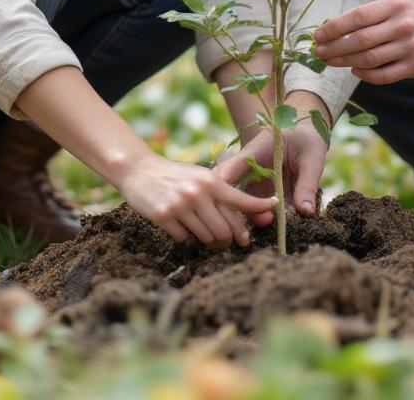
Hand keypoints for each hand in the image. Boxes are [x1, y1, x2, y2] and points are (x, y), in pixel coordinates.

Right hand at [116, 152, 276, 247]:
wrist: (138, 169)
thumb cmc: (174, 175)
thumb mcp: (199, 176)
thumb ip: (217, 193)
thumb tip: (240, 217)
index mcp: (210, 181)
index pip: (240, 199)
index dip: (258, 206)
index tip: (274, 206)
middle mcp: (198, 192)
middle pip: (225, 229)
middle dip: (229, 240)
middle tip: (229, 243)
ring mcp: (180, 205)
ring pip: (206, 237)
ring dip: (209, 242)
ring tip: (207, 238)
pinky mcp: (164, 216)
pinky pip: (183, 239)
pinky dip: (185, 237)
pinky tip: (180, 227)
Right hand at [214, 92, 329, 218]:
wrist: (308, 134)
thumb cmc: (307, 140)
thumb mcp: (312, 159)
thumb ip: (307, 185)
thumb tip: (305, 212)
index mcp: (255, 151)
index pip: (232, 167)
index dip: (225, 186)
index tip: (228, 204)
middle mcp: (248, 167)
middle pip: (228, 187)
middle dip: (236, 207)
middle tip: (262, 218)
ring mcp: (252, 180)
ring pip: (237, 199)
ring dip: (248, 214)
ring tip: (270, 220)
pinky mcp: (260, 191)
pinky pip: (252, 206)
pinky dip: (258, 216)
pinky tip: (273, 222)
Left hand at [312, 0, 413, 83]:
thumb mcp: (394, 3)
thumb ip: (367, 15)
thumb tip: (331, 28)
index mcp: (394, 5)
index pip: (357, 18)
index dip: (334, 28)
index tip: (317, 35)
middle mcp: (402, 26)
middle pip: (360, 41)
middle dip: (335, 48)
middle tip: (319, 52)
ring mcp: (411, 48)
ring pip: (370, 59)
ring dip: (345, 62)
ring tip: (331, 61)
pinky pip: (385, 75)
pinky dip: (365, 75)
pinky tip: (354, 70)